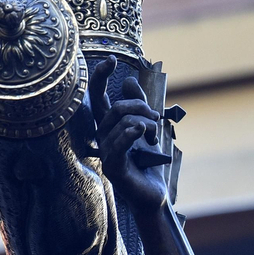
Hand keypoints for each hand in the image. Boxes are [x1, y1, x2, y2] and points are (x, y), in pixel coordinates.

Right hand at [91, 56, 169, 214]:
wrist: (154, 195)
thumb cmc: (149, 164)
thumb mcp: (148, 129)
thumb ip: (139, 106)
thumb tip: (128, 81)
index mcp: (108, 125)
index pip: (97, 96)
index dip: (100, 76)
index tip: (110, 59)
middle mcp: (102, 136)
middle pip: (117, 107)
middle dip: (141, 106)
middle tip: (156, 118)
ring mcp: (106, 151)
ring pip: (125, 122)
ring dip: (148, 126)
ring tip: (155, 139)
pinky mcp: (113, 166)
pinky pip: (120, 143)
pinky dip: (132, 133)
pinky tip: (141, 131)